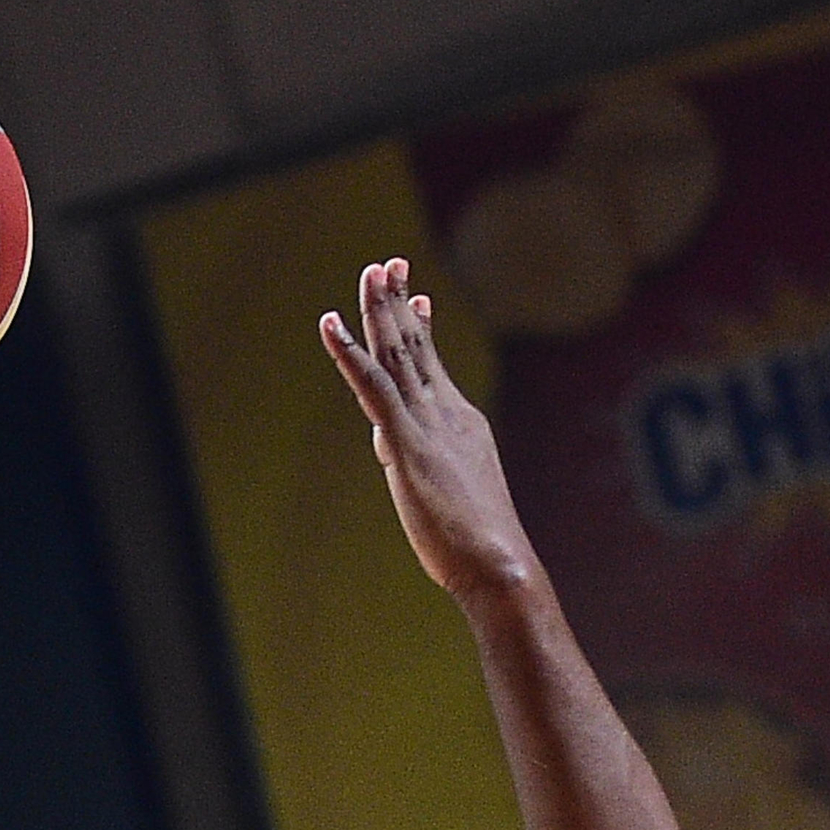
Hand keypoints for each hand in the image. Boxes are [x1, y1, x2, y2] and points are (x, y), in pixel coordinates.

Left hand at [321, 258, 538, 606]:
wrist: (499, 565)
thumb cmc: (476, 544)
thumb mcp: (443, 489)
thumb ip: (414, 459)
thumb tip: (385, 446)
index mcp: (459, 422)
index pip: (431, 367)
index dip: (417, 329)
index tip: (414, 299)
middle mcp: (446, 413)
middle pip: (414, 347)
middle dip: (398, 303)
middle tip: (387, 264)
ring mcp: (427, 424)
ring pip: (396, 354)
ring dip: (379, 311)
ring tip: (371, 272)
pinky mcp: (405, 443)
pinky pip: (371, 386)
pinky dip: (347, 353)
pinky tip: (330, 324)